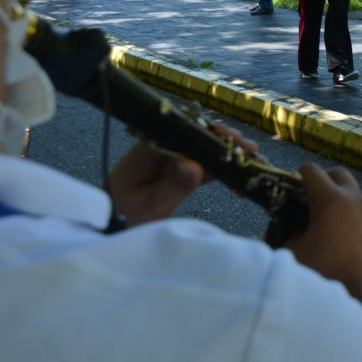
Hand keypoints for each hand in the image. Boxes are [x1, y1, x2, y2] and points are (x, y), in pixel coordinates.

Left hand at [105, 123, 259, 226]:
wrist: (108, 230)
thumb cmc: (124, 218)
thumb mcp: (150, 207)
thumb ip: (173, 186)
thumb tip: (196, 165)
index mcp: (146, 151)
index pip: (181, 132)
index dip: (209, 132)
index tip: (232, 139)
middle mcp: (158, 149)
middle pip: (194, 136)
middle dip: (224, 140)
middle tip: (251, 148)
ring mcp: (167, 160)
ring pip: (200, 149)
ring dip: (225, 152)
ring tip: (253, 157)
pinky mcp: (174, 172)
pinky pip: (200, 164)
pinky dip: (219, 167)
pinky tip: (240, 170)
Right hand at [286, 164, 361, 290]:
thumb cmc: (327, 273)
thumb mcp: (295, 254)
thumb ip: (289, 235)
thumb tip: (293, 231)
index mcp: (330, 200)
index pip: (312, 170)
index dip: (299, 176)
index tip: (294, 189)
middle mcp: (353, 200)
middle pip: (338, 173)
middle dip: (324, 180)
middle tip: (312, 198)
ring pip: (353, 193)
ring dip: (339, 199)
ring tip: (327, 222)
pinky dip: (352, 216)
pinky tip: (344, 238)